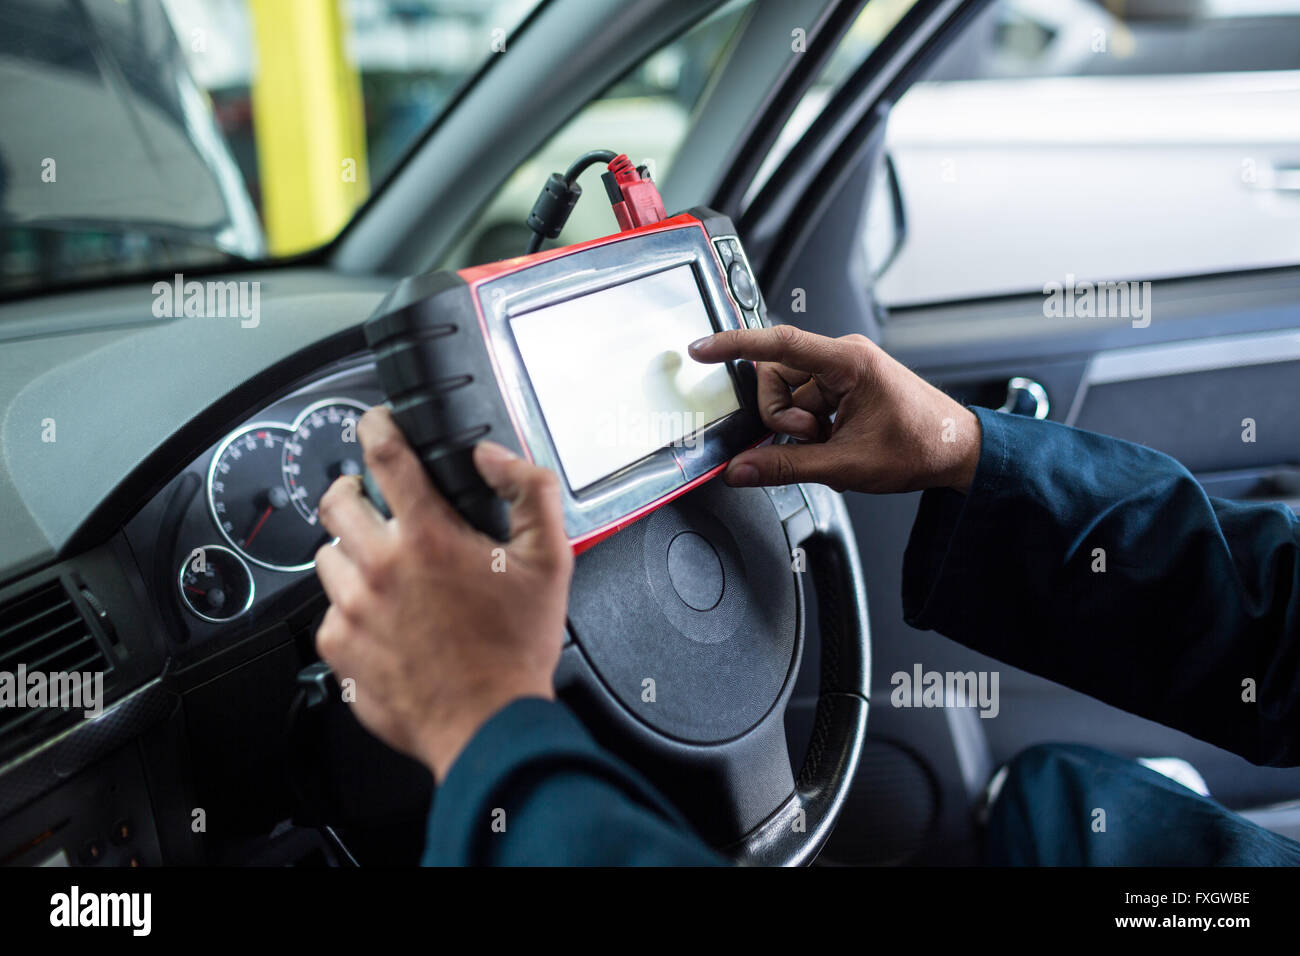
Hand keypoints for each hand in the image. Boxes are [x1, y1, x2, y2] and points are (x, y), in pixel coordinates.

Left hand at [312, 406, 572, 781]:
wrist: (487, 724)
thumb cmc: (515, 649)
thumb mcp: (551, 560)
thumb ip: (530, 491)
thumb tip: (493, 457)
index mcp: (428, 537)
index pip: (385, 454)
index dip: (377, 425)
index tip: (377, 423)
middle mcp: (380, 567)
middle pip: (337, 500)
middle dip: (354, 490)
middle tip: (375, 501)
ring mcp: (353, 608)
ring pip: (328, 555)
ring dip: (351, 551)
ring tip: (385, 569)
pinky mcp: (338, 647)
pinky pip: (329, 610)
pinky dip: (351, 606)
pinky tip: (385, 618)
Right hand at [688, 326, 979, 493]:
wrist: (956, 450)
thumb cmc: (921, 445)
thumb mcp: (846, 465)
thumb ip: (786, 467)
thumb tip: (742, 469)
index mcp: (849, 361)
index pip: (779, 343)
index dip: (735, 344)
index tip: (702, 349)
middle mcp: (843, 358)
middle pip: (775, 378)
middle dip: (782, 417)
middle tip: (813, 440)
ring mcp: (842, 372)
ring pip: (787, 395)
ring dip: (798, 426)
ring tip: (830, 444)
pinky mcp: (842, 387)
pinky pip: (803, 403)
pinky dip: (809, 428)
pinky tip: (833, 441)